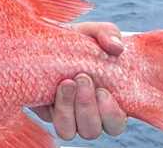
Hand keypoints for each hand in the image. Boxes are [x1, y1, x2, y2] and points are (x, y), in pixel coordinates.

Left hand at [31, 22, 127, 139]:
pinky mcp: (46, 112)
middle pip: (92, 131)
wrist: (46, 38)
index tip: (103, 90)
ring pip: (70, 131)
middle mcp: (87, 114)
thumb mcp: (94, 32)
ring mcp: (66, 115)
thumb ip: (108, 34)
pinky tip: (54, 88)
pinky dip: (55, 109)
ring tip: (67, 83)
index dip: (112, 113)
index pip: (116, 124)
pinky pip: (51, 122)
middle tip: (82, 78)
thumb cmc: (78, 39)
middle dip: (87, 107)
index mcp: (107, 101)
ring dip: (69, 109)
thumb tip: (116, 47)